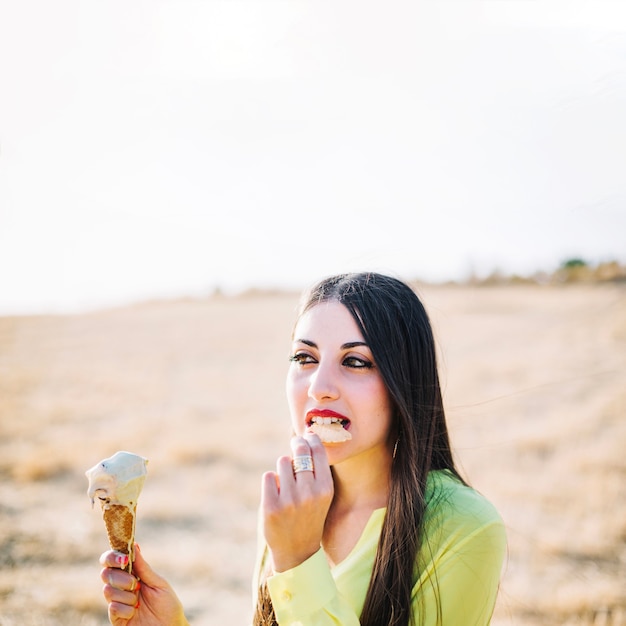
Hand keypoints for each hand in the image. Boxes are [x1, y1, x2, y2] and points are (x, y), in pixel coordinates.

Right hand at [100, 544, 188, 625]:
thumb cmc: (167, 605)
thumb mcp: (158, 583)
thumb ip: (143, 568)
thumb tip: (134, 545)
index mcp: (132, 575)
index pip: (112, 561)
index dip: (112, 557)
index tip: (124, 559)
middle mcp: (121, 587)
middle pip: (106, 573)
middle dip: (121, 577)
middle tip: (136, 584)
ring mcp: (117, 602)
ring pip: (108, 590)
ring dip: (126, 595)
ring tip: (138, 602)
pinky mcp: (115, 618)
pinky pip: (113, 608)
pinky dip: (126, 609)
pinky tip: (134, 613)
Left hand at [261, 434, 333, 572]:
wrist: (297, 551)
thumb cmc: (310, 515)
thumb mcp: (321, 495)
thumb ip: (316, 471)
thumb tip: (306, 438)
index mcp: (325, 488)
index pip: (318, 451)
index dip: (311, 439)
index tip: (307, 436)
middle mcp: (309, 492)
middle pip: (299, 451)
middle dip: (296, 445)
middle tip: (295, 445)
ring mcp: (289, 500)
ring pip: (282, 461)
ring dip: (283, 468)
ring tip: (287, 483)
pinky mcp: (271, 506)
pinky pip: (269, 476)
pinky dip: (271, 481)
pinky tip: (276, 493)